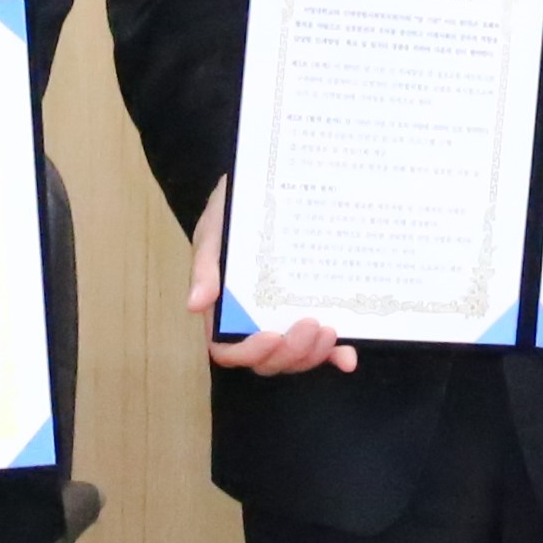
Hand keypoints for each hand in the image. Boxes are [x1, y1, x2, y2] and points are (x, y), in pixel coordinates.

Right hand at [190, 186, 354, 375]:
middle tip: (311, 326)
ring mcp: (284, 318)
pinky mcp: (311, 310)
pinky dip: (335, 356)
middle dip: (290, 353)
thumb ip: (205, 266)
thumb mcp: (215, 229)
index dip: (249, 353)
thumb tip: (194, 304)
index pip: (228, 349)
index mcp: (224, 308)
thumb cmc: (235, 207)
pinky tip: (348, 358)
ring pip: (294, 357)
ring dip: (312, 355)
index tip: (270, 336)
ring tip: (330, 331)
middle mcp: (253, 320)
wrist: (268, 183)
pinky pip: (322, 345)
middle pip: (267, 360)